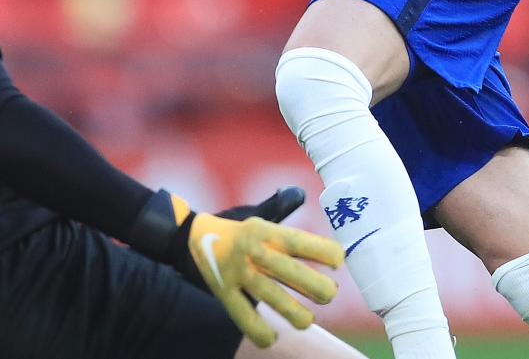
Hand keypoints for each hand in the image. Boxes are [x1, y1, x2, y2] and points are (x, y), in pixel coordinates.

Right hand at [174, 194, 340, 346]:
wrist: (190, 238)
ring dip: (297, 315)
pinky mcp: (225, 293)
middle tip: (328, 294)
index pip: (301, 241)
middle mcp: (254, 251)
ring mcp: (239, 274)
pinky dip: (260, 332)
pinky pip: (244, 317)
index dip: (326, 253)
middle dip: (320, 288)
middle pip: (293, 273)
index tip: (337, 261)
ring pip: (273, 298)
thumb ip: (281, 205)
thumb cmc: (235, 230)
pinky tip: (272, 336)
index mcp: (266, 231)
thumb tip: (299, 193)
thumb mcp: (258, 215)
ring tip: (306, 320)